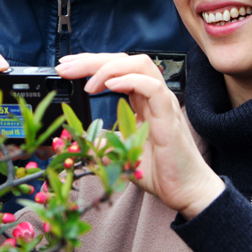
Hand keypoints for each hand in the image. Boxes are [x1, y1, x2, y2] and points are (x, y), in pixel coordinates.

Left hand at [55, 53, 225, 219]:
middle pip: (124, 60)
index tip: (66, 67)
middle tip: (66, 68)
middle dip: (92, 60)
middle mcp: (152, 95)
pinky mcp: (169, 116)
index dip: (90, 63)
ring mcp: (162, 103)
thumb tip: (77, 138)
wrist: (186, 191)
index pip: (115, 68)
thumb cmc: (160, 171)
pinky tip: (109, 86)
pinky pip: (153, 87)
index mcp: (141, 99)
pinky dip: (130, 81)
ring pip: (140, 65)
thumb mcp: (118, 152)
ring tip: (88, 85)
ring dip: (109, 68)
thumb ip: (101, 140)